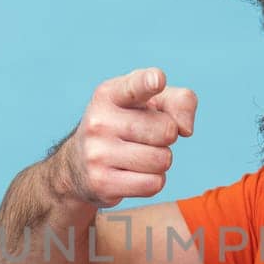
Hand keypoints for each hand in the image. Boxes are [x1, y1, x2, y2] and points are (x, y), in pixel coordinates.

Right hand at [56, 67, 196, 208]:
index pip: (135, 86)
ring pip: (162, 160)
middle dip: (167, 137)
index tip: (157, 80)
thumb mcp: (149, 103)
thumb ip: (179, 102)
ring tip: (139, 156)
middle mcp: (99, 121)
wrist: (77, 165)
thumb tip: (185, 128)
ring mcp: (97, 153)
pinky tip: (133, 174)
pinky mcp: (101, 183)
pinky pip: (153, 184)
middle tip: (145, 137)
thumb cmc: (125, 125)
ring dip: (160, 161)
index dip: (149, 82)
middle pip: (166, 130)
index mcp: (110, 94)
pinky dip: (153, 181)